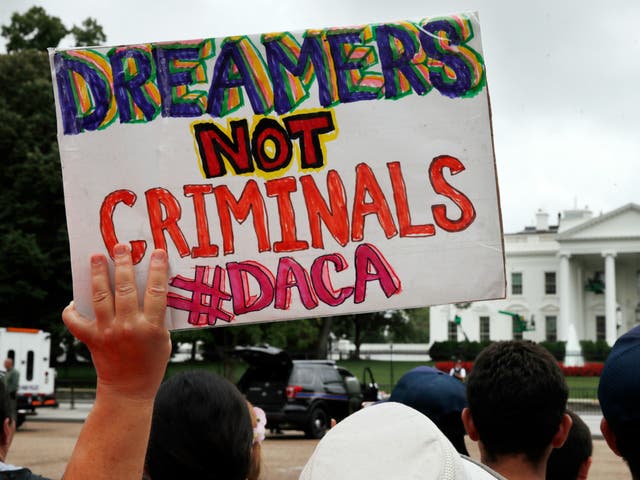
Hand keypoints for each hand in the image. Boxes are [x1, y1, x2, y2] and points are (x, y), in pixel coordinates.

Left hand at [62, 243, 170, 400]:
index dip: (157, 269)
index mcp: (151, 328)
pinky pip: (76, 321)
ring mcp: (108, 332)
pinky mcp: (92, 339)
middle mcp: (128, 327)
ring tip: (96, 257)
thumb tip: (150, 289)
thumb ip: (157, 316)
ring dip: (97, 275)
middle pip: (125, 288)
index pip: (156, 291)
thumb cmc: (151, 364)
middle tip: (120, 246)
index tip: (157, 253)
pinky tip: (74, 299)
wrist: (128, 390)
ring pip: (100, 297)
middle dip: (122, 264)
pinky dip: (71, 310)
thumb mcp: (164, 338)